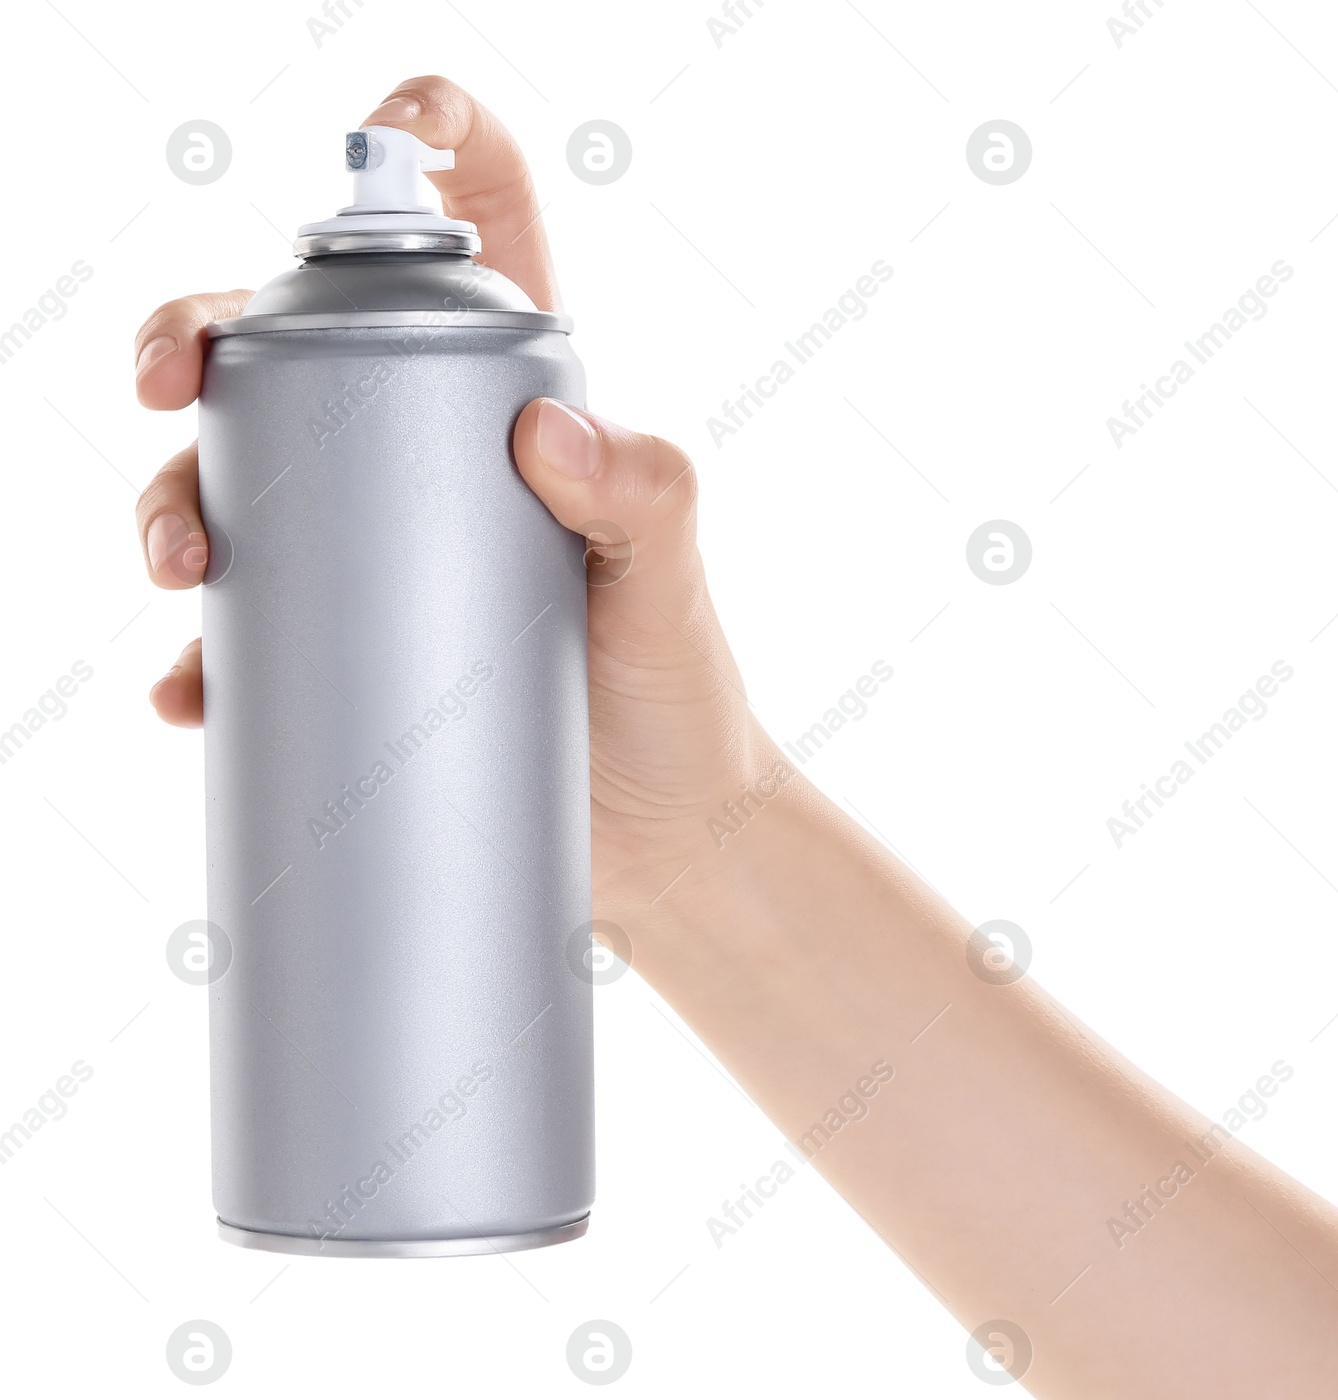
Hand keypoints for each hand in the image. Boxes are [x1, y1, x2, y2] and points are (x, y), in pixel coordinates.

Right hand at [133, 76, 762, 916]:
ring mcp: (378, 553)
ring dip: (174, 503)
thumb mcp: (673, 584)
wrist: (664, 838)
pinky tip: (191, 693)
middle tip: (168, 390)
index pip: (474, 227)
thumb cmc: (681, 694)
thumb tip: (548, 429)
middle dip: (200, 339)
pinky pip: (249, 634)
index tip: (373, 137)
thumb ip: (649, 496)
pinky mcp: (349, 651)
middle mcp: (430, 456)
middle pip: (291, 348)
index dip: (424, 142)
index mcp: (514, 398)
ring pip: (240, 482)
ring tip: (185, 572)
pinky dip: (204, 660)